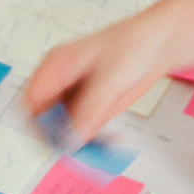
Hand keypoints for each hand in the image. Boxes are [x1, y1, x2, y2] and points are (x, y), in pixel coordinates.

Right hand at [25, 7, 193, 143]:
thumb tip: (69, 139)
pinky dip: (94, 142)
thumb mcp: (110, 78)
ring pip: (63, 130)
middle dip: (60, 138)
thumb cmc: (134, 43)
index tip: (58, 142)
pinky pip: (82, 132)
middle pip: (44, 119)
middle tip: (82, 152)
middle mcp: (61, 82)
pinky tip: (113, 141)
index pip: (32, 101)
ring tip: (106, 147)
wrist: (160, 41)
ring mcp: (75, 96)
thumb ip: (89, 109)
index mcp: (55, 65)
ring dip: (79, 144)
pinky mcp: (90, 107)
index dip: (38, 124)